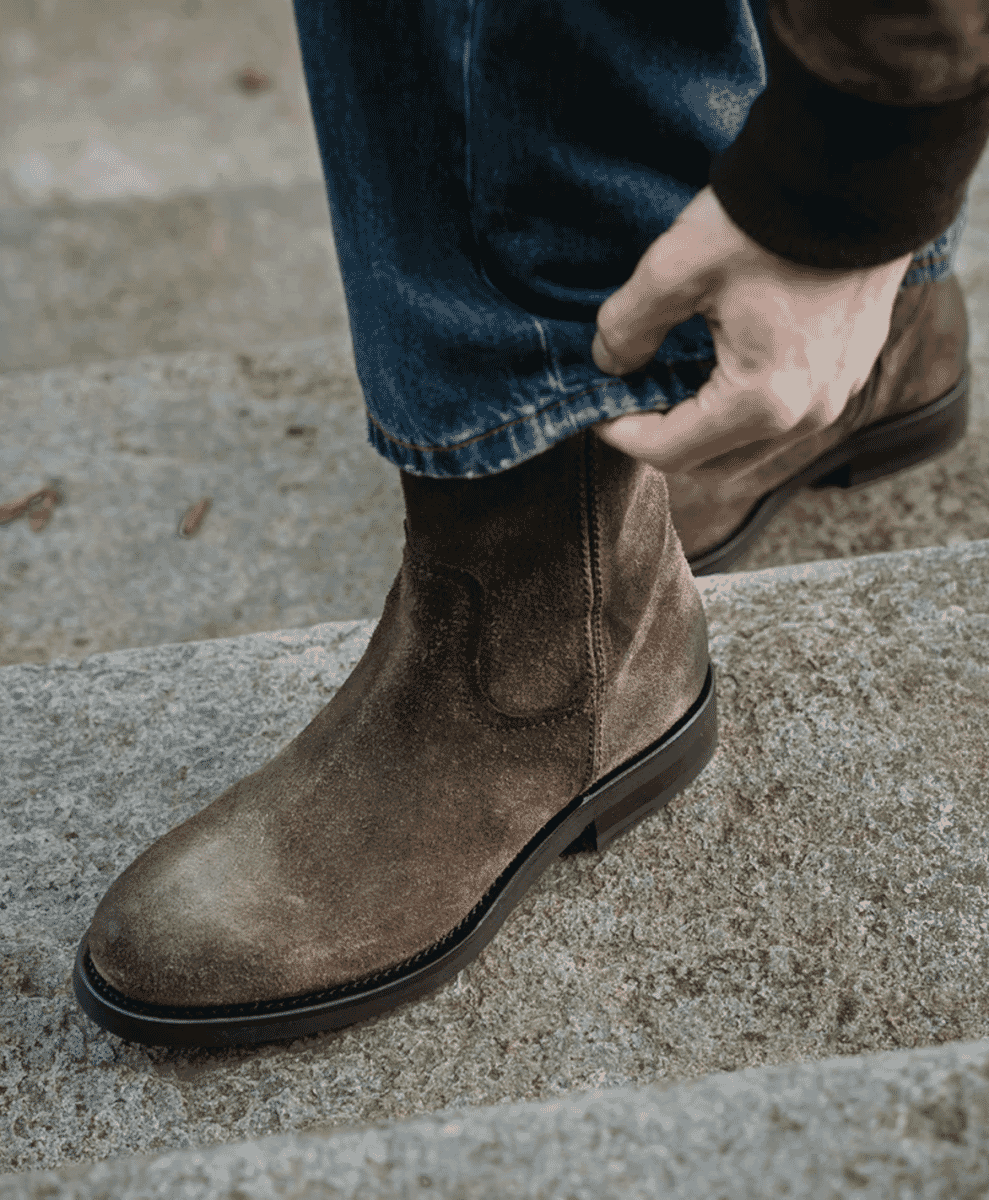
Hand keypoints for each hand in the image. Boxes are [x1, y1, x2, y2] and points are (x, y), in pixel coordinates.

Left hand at [591, 185, 913, 474]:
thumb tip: (608, 362)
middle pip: (710, 464)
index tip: (596, 405)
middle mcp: (807, 416)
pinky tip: (717, 364)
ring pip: (747, 447)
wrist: (862, 168)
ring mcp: (836, 396)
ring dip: (703, 427)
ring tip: (669, 381)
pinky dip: (741, 408)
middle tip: (628, 396)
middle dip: (662, 437)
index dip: (621, 434)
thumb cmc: (770, 219)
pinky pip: (784, 417)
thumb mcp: (676, 267)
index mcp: (763, 402)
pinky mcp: (850, 370)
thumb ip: (628, 325)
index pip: (670, 452)